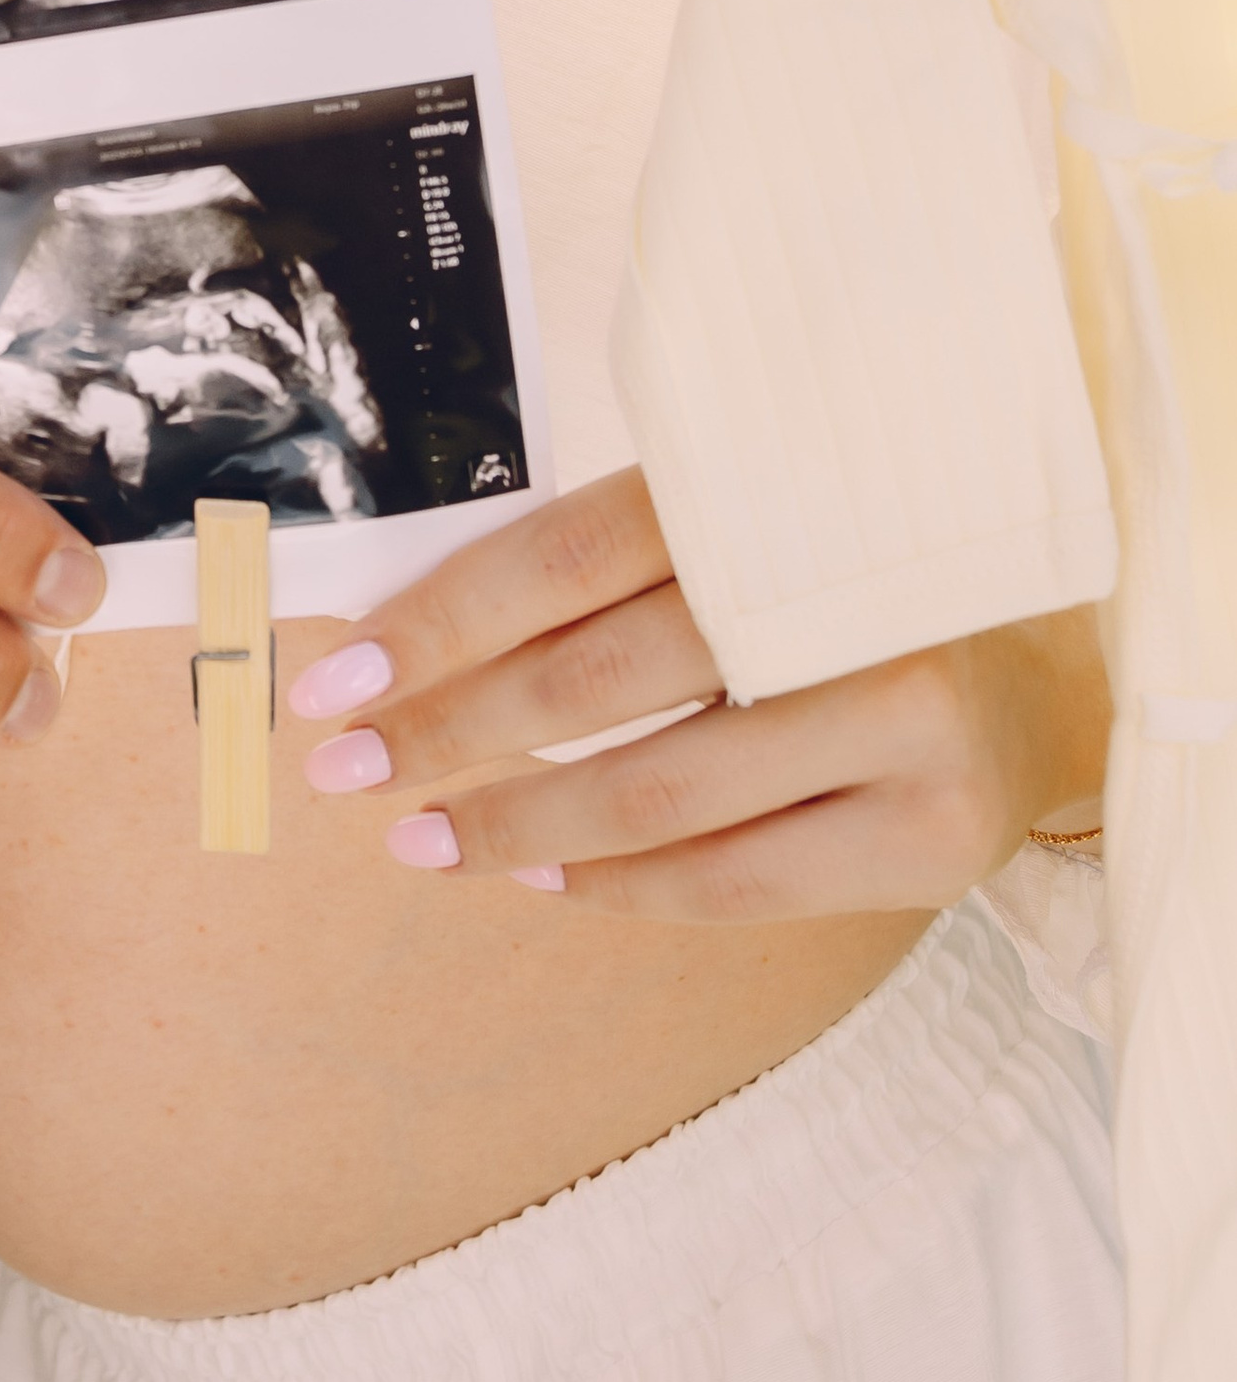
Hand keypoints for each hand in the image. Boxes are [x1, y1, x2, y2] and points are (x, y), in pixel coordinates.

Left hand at [286, 466, 1109, 918]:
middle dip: (452, 731)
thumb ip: (604, 568)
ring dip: (519, 827)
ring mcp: (896, 725)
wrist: (1043, 664)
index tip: (339, 681)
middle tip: (350, 767)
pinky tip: (544, 878)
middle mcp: (838, 604)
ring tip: (427, 838)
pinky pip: (736, 882)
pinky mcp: (929, 835)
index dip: (441, 622)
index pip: (566, 560)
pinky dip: (623, 886)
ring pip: (659, 795)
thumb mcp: (736, 529)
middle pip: (597, 681)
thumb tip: (407, 630)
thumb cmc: (836, 582)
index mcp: (771, 495)